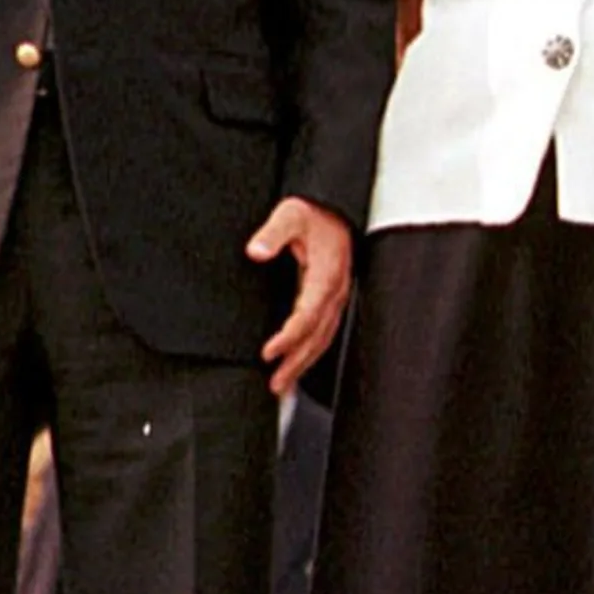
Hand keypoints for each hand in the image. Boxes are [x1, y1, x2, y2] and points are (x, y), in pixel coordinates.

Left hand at [249, 196, 351, 399]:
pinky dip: (310, 352)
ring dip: (303, 364)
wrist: (336, 208)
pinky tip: (297, 364)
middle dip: (296, 362)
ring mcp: (336, 297)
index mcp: (326, 274)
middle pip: (317, 336)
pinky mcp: (332, 300)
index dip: (289, 336)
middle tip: (275, 384)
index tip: (269, 352)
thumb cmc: (314, 213)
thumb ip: (272, 233)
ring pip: (323, 339)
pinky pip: (324, 332)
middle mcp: (335, 290)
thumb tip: (256, 251)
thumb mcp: (290, 214)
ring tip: (283, 385)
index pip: (308, 314)